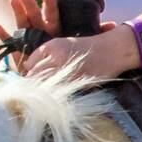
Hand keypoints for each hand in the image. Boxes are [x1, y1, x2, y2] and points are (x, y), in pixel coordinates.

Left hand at [8, 30, 127, 97]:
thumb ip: (48, 56)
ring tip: (44, 96)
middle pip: (35, 75)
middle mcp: (57, 57)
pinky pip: (60, 92)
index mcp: (52, 45)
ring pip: (45, 85)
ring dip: (43, 91)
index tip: (29, 78)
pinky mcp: (76, 82)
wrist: (112, 50)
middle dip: (33, 84)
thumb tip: (29, 70)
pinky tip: (58, 96)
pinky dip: (57, 95)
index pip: (30, 62)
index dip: (29, 72)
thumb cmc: (89, 47)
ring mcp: (67, 70)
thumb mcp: (65, 44)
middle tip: (32, 91)